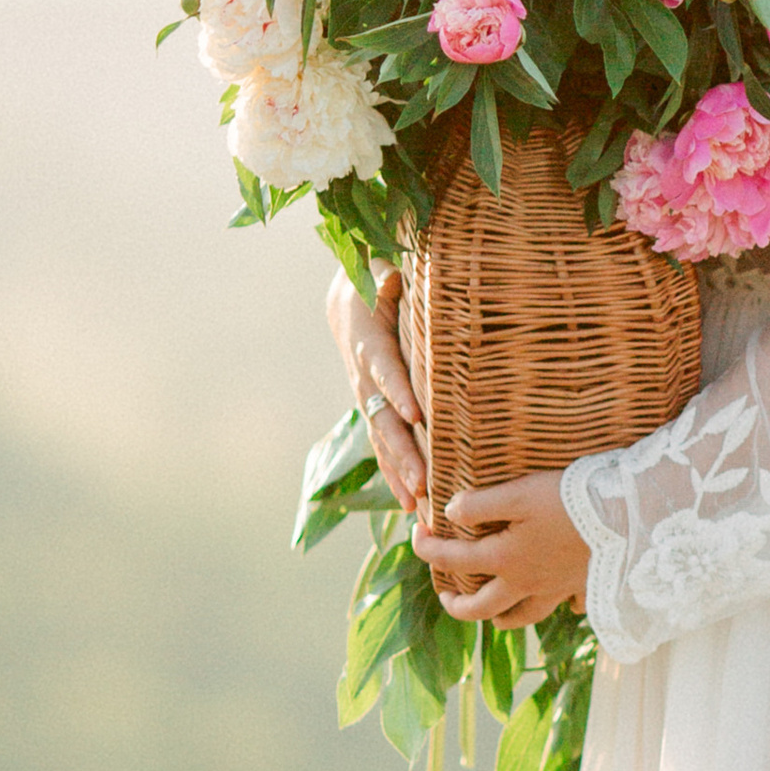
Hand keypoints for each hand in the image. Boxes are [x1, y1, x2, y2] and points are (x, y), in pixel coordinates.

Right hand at [327, 262, 427, 510]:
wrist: (346, 297)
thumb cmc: (373, 278)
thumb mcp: (377, 267)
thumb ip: (384, 272)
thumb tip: (390, 275)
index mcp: (367, 338)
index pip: (383, 367)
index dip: (397, 389)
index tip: (417, 414)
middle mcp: (362, 374)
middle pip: (382, 416)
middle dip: (402, 450)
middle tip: (423, 480)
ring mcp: (364, 396)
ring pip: (381, 438)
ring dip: (399, 472)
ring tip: (419, 503)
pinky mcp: (372, 409)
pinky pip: (382, 444)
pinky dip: (395, 474)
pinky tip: (411, 503)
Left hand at [414, 472, 591, 628]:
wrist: (628, 516)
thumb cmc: (571, 500)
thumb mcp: (519, 493)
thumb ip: (480, 505)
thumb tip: (450, 513)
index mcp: (505, 559)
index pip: (452, 559)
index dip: (426, 548)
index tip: (416, 533)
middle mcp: (526, 583)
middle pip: (481, 607)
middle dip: (456, 603)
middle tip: (444, 593)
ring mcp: (556, 590)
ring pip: (521, 616)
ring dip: (500, 616)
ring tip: (491, 611)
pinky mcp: (584, 586)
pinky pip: (569, 607)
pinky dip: (561, 608)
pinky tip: (563, 603)